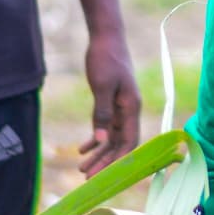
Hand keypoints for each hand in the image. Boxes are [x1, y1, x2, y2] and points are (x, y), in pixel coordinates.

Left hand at [77, 32, 141, 176]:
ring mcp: (121, 107)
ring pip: (111, 138)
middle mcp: (129, 111)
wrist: (106, 37)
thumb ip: (102, 114)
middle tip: (86, 177)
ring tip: (81, 167)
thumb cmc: (105, 58)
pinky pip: (105, 127)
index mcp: (131, 107)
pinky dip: (96, 139)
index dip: (117, 161)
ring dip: (99, 154)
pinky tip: (83, 149)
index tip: (102, 175)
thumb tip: (101, 142)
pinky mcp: (111, 103)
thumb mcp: (101, 86)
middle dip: (105, 162)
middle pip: (120, 144)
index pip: (129, 143)